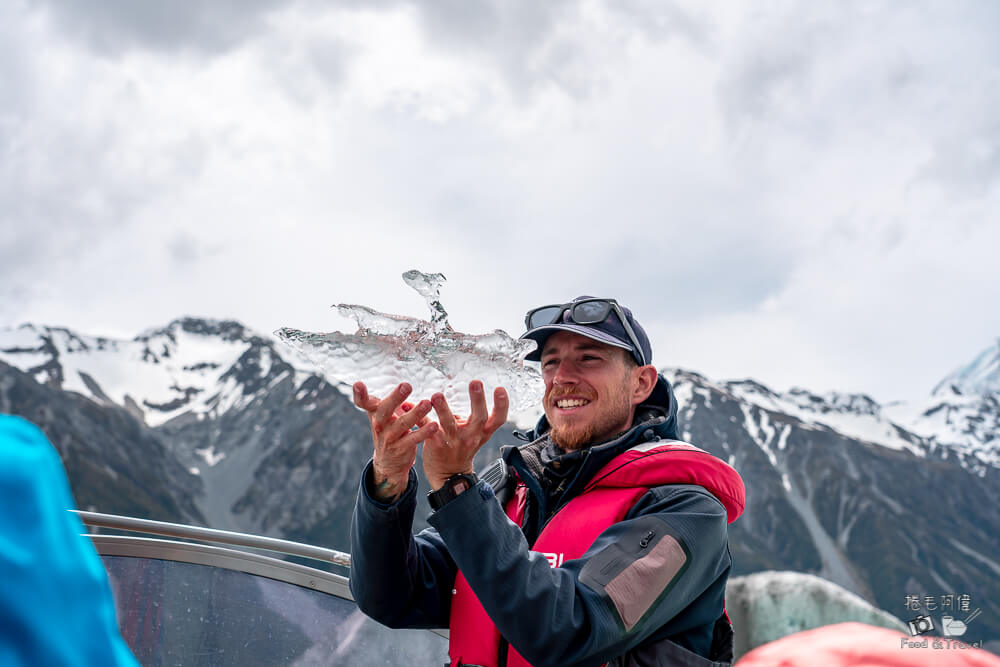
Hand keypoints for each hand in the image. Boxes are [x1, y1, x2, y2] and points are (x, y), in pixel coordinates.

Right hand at [353, 381, 437, 502]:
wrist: (389, 463)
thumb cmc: (389, 430)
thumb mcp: (384, 415)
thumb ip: (390, 399)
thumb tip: (397, 374)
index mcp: (375, 413)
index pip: (363, 402)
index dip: (360, 394)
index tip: (358, 384)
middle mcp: (379, 424)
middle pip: (385, 409)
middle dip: (395, 398)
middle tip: (406, 385)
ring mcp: (388, 437)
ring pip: (402, 424)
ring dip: (416, 413)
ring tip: (427, 403)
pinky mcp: (400, 448)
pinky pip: (413, 439)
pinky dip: (424, 432)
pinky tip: (434, 425)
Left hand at [423, 380, 508, 490]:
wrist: (450, 475)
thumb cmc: (463, 448)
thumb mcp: (476, 433)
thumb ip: (474, 414)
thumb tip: (470, 387)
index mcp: (483, 432)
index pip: (498, 419)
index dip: (502, 405)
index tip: (500, 389)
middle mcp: (471, 436)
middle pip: (478, 417)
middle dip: (477, 400)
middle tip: (476, 382)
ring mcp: (454, 441)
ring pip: (449, 424)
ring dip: (443, 409)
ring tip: (437, 396)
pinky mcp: (437, 444)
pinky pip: (428, 429)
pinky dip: (420, 418)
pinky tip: (410, 406)